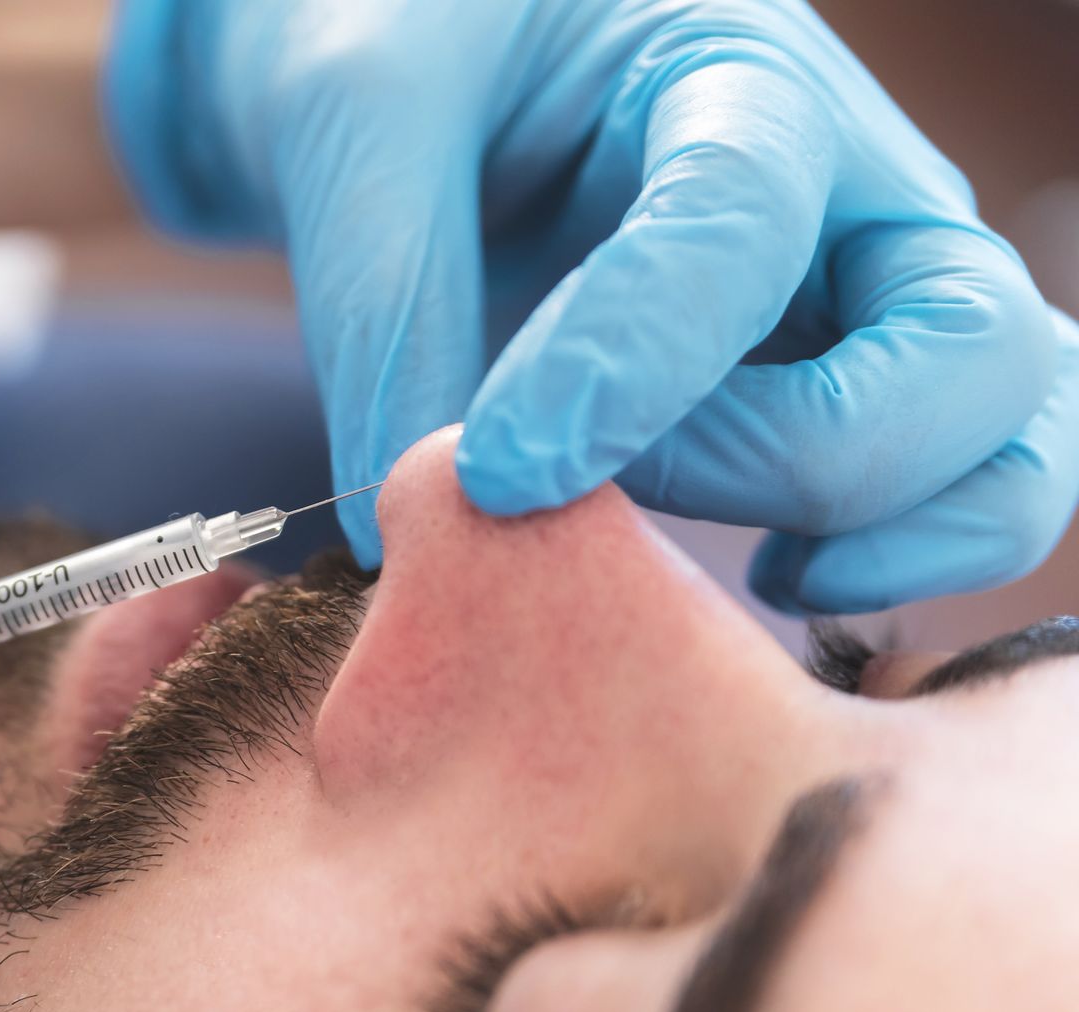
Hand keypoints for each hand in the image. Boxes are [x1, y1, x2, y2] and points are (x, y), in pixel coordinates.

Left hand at [105, 0, 1077, 611]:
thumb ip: (385, 304)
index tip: (494, 471)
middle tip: (601, 491)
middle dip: (798, 458)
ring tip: (726, 567)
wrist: (445, 83)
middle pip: (967, 348)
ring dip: (886, 531)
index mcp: (733, 78)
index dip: (630, 365)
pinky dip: (886, 567)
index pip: (743, 225)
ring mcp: (869, 301)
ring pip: (1007, 442)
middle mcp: (850, 191)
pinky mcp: (848, 392)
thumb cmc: (418, 69)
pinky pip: (955, 500)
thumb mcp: (364, 121)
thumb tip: (410, 518)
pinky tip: (751, 582)